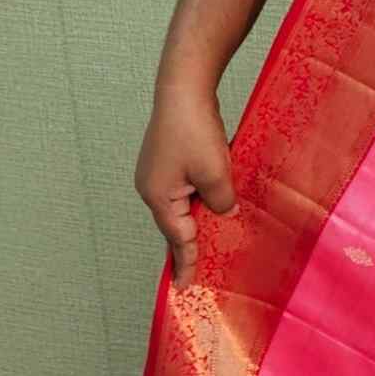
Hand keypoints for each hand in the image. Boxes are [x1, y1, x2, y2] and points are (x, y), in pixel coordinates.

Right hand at [135, 81, 236, 287]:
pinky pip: (183, 188)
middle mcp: (151, 187)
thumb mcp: (216, 173)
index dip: (185, 263)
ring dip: (195, 219)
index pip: (177, 238)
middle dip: (188, 244)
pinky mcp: (166, 158)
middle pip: (174, 224)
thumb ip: (221, 201)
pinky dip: (196, 198)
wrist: (183, 87)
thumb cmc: (194, 129)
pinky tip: (210, 200)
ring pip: (180, 205)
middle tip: (196, 271)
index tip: (184, 288)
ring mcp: (155, 172)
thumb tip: (223, 212)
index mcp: (158, 196)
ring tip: (207, 240)